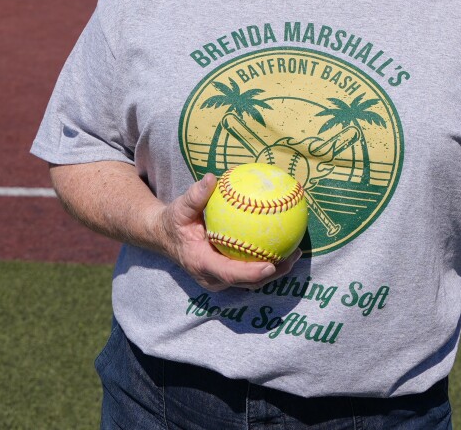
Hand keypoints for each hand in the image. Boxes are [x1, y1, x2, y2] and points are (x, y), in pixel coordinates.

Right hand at [160, 174, 300, 291]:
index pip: (229, 273)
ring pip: (252, 280)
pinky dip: (266, 261)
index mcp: (201, 263)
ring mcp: (220, 278)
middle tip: (293, 256)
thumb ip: (195, 196)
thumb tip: (211, 179)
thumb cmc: (174, 221)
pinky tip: (283, 245)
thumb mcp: (180, 208)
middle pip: (248, 282)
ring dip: (275, 269)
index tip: (271, 265)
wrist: (165, 237)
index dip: (252, 273)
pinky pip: (249, 271)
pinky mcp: (226, 274)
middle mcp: (212, 277)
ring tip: (295, 253)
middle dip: (273, 272)